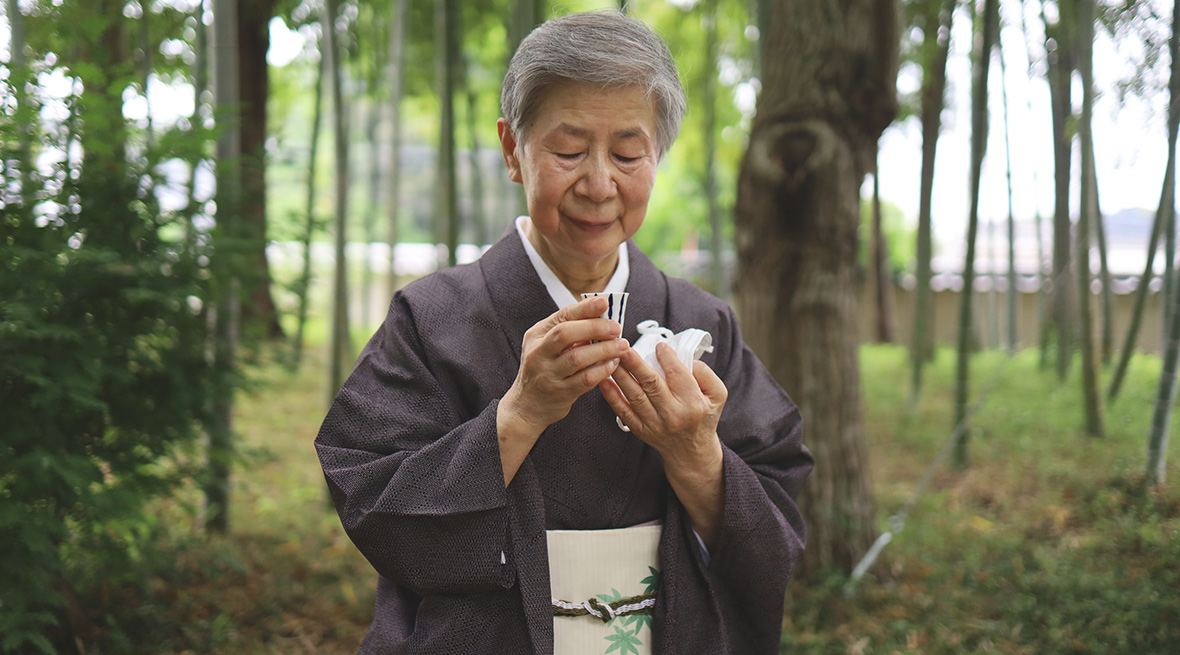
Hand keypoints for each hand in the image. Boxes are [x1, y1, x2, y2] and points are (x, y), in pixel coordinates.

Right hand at [497, 296, 629, 483]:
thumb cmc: (543, 369)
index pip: (561, 317)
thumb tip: (599, 312)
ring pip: (577, 358)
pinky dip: (601, 370)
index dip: (583, 308)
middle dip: (594, 328)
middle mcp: (538, 353)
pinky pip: (584, 380)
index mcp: (536, 335)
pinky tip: (613, 364)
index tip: (604, 302)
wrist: (526, 405)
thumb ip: (568, 330)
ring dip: (603, 350)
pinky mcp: (560, 393)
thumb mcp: (546, 345)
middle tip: (616, 328)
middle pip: (566, 334)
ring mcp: (548, 374)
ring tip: (622, 345)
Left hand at [600, 342, 727, 548]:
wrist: (691, 451)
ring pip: (634, 396)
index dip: (666, 357)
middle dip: (636, 364)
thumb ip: (704, 373)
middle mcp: (672, 414)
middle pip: (651, 384)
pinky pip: (623, 412)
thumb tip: (681, 357)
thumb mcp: (718, 394)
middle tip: (624, 348)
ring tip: (612, 358)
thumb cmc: (704, 416)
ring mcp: (654, 424)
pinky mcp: (640, 429)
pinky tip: (604, 381)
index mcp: (692, 403)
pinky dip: (611, 396)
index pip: (677, 374)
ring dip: (621, 375)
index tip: (658, 346)